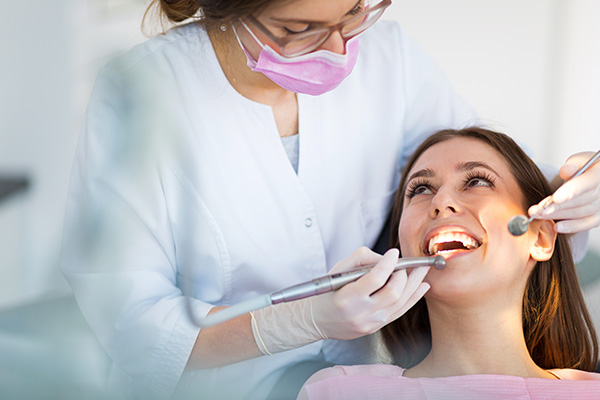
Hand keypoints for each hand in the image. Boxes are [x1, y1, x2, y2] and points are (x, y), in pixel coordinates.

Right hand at [311, 247, 429, 339]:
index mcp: (347, 298)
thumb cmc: (328, 291)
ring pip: (401, 302)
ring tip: (422, 270)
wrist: (319, 320)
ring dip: (414, 284)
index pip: (375, 279)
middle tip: (406, 264)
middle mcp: (361, 313)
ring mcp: (371, 323)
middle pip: (393, 292)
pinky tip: (422, 286)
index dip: (388, 264)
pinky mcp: (377, 327)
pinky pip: (400, 311)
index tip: (394, 252)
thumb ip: (362, 259)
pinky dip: (414, 297)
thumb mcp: (338, 270)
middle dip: (404, 275)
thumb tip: (386, 259)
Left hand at [530, 151, 599, 232]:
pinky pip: (586, 224)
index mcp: (599, 175)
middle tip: (538, 210)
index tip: (555, 199)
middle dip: (557, 206)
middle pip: (579, 201)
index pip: (585, 184)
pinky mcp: (598, 216)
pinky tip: (556, 227)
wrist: (596, 177)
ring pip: (579, 213)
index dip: (570, 192)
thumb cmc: (586, 168)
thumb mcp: (580, 160)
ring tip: (539, 215)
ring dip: (558, 215)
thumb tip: (565, 171)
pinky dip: (571, 227)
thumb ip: (572, 165)